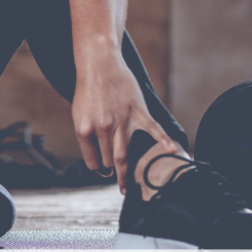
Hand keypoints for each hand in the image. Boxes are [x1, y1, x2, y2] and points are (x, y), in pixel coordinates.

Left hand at [71, 46, 179, 192]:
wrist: (99, 64)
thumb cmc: (88, 90)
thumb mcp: (79, 114)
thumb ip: (87, 135)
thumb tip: (97, 157)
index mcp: (85, 129)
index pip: (93, 162)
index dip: (99, 170)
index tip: (104, 172)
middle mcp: (102, 128)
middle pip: (110, 162)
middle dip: (114, 172)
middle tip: (120, 182)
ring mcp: (121, 121)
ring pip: (124, 155)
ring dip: (126, 173)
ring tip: (127, 187)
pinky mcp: (137, 111)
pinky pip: (153, 129)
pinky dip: (164, 140)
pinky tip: (172, 151)